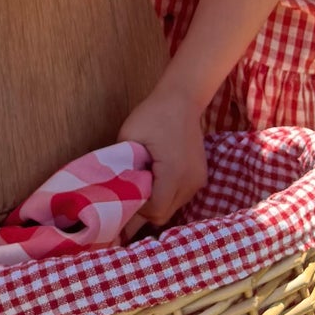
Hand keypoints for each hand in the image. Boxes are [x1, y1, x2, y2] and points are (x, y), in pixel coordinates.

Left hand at [118, 82, 208, 225]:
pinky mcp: (201, 177)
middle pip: (164, 214)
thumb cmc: (153, 114)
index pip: (155, 211)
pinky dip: (167, 195)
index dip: (136, 209)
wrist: (182, 99)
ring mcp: (198, 181)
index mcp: (174, 173)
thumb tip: (113, 191)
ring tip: (142, 183)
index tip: (124, 195)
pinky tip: (155, 180)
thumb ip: (122, 166)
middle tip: (128, 194)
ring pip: (173, 208)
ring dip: (156, 203)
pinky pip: (180, 197)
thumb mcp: (129, 137)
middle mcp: (190, 182)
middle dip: (145, 210)